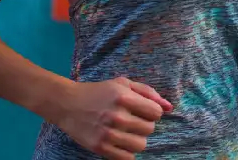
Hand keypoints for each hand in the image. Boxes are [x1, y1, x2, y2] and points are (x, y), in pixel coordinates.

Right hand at [54, 77, 173, 158]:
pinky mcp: (100, 147)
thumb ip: (148, 93)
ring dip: (137, 139)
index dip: (152, 112)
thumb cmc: (98, 92)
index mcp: (123, 98)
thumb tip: (169, 107)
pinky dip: (127, 152)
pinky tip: (121, 142)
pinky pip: (127, 158)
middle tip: (133, 121)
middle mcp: (117, 116)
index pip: (156, 112)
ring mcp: (108, 133)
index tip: (143, 111)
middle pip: (150, 129)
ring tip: (128, 133)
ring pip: (141, 145)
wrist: (67, 104)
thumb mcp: (123, 84)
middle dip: (145, 125)